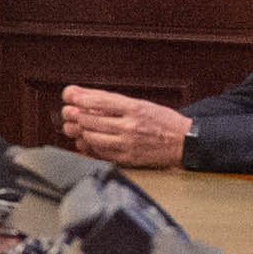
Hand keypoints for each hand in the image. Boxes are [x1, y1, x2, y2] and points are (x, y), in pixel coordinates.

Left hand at [56, 84, 192, 166]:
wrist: (184, 143)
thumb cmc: (164, 122)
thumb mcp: (143, 104)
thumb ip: (117, 103)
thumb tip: (88, 98)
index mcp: (135, 108)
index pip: (100, 100)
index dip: (80, 97)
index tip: (69, 95)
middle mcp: (130, 126)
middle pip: (92, 119)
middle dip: (74, 114)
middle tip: (68, 112)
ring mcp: (128, 144)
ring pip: (93, 136)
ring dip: (80, 130)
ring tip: (75, 126)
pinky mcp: (127, 158)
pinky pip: (100, 152)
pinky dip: (89, 145)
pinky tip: (86, 140)